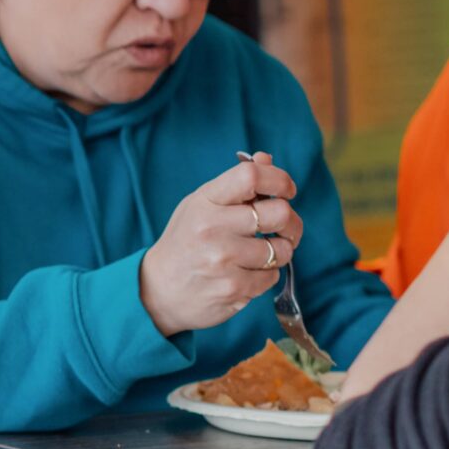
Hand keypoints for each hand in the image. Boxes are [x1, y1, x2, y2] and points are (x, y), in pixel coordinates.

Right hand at [138, 154, 303, 336]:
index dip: (279, 179)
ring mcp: (223, 259)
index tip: (286, 190)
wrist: (159, 290)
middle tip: (283, 227)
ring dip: (279, 252)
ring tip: (261, 253)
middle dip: (290, 221)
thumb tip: (265, 158)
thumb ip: (234, 185)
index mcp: (204, 201)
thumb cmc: (185, 242)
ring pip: (281, 249)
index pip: (251, 176)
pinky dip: (266, 274)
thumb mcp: (201, 205)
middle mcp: (212, 228)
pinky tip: (246, 273)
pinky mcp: (233, 287)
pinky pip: (272, 276)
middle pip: (279, 213)